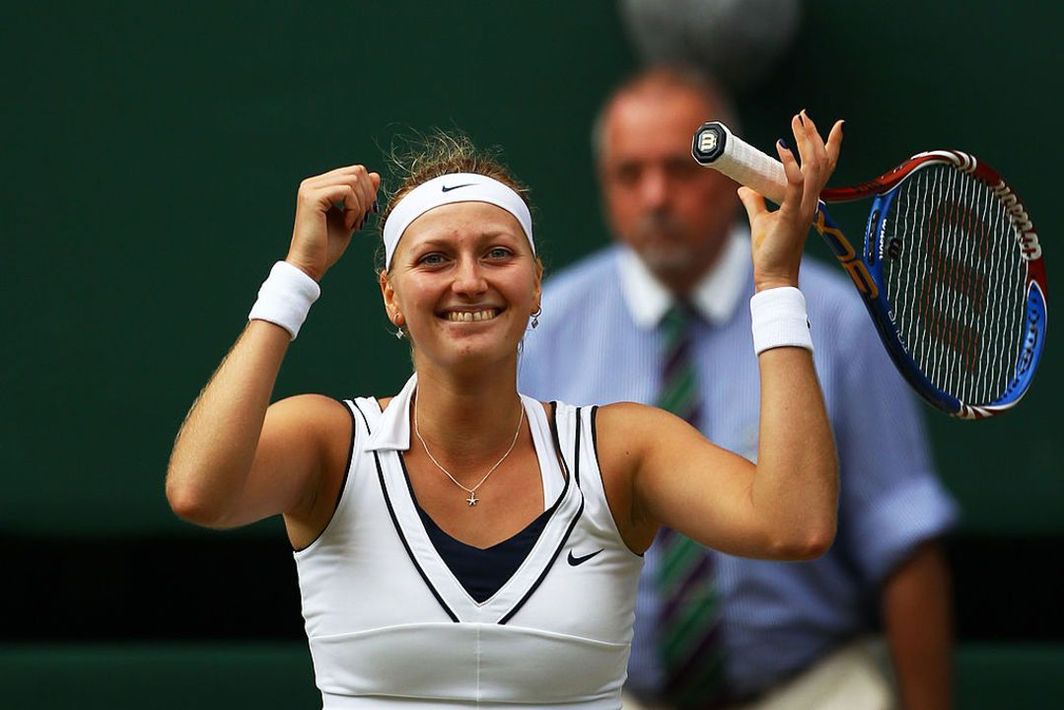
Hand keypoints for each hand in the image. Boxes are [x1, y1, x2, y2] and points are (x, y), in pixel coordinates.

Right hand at [286, 165, 380, 281]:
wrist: (310, 264)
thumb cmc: (327, 246)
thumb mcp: (351, 216)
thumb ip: (361, 195)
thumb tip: (375, 175)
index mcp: (319, 186)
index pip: (353, 172)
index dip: (368, 190)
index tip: (368, 212)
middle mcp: (312, 183)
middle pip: (356, 172)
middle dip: (368, 195)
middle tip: (364, 218)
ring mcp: (310, 189)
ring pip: (353, 180)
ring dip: (361, 204)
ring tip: (356, 224)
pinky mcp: (313, 198)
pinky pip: (346, 191)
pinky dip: (354, 208)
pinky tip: (349, 225)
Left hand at [739, 111, 842, 291]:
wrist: (773, 276)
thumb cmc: (770, 252)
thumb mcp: (760, 220)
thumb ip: (754, 201)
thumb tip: (744, 187)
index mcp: (806, 201)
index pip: (823, 167)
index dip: (829, 145)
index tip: (832, 124)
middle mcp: (810, 201)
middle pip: (821, 161)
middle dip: (814, 135)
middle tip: (803, 115)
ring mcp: (803, 208)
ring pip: (814, 167)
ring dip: (806, 142)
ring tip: (798, 122)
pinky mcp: (791, 215)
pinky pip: (794, 185)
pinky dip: (790, 165)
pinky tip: (783, 147)